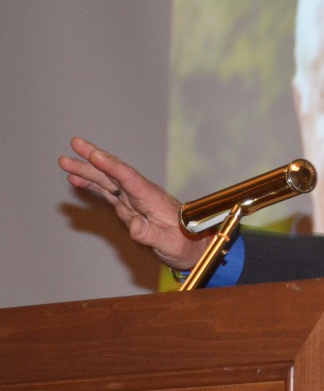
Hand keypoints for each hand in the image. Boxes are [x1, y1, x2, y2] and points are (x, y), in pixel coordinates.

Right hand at [58, 136, 208, 269]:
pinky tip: (76, 180)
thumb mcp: (169, 244)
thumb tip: (133, 224)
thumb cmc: (183, 244)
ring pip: (107, 180)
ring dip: (87, 170)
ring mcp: (134, 199)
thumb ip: (150, 234)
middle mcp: (142, 194)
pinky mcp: (129, 206)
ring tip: (65, 162)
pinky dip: (92, 185)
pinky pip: (107, 192)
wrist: (192, 246)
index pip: (130, 178)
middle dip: (94, 158)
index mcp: (153, 198)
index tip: (95, 155)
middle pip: (115, 172)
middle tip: (75, 144)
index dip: (112, 166)